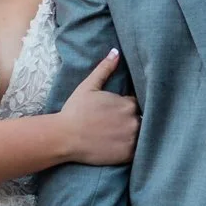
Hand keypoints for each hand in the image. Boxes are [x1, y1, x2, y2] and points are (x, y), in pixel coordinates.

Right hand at [55, 50, 137, 166]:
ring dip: (134, 135)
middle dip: (131, 121)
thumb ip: (104, 69)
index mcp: (127, 103)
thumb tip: (116, 52)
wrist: (65, 137)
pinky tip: (119, 147)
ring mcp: (132, 138)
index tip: (117, 112)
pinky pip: (138, 151)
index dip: (127, 107)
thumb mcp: (88, 86)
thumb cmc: (75, 111)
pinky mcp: (128, 154)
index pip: (136, 104)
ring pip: (141, 135)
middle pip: (140, 119)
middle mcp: (134, 120)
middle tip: (117, 126)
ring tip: (118, 137)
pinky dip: (131, 149)